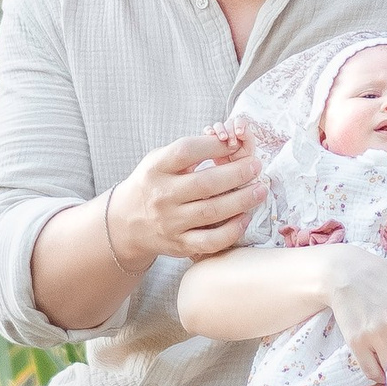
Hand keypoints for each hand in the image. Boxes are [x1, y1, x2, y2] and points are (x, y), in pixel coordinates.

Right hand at [106, 127, 265, 270]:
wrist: (126, 222)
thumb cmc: (152, 184)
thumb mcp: (159, 161)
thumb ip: (189, 152)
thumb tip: (228, 141)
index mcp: (156, 169)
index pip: (186, 151)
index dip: (214, 146)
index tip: (235, 142)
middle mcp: (162, 196)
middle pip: (205, 184)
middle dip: (237, 173)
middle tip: (256, 166)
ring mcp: (170, 222)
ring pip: (212, 212)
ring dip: (242, 200)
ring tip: (260, 190)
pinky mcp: (179, 244)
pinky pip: (210, 241)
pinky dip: (232, 230)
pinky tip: (245, 218)